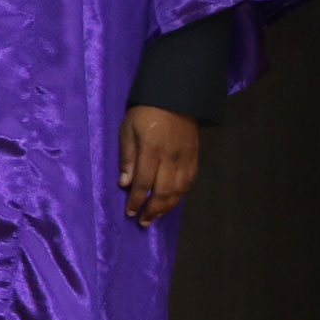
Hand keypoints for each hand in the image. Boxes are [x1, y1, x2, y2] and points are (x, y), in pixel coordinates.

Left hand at [118, 105, 200, 222]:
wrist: (176, 98)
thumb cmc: (145, 113)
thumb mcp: (127, 130)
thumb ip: (127, 157)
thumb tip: (124, 183)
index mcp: (151, 150)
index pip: (143, 183)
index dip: (136, 200)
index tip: (130, 212)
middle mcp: (170, 158)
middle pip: (163, 191)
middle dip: (152, 210)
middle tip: (143, 221)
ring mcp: (185, 159)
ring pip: (178, 191)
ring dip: (167, 207)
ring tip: (155, 216)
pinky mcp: (194, 158)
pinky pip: (189, 183)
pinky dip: (180, 196)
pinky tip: (171, 202)